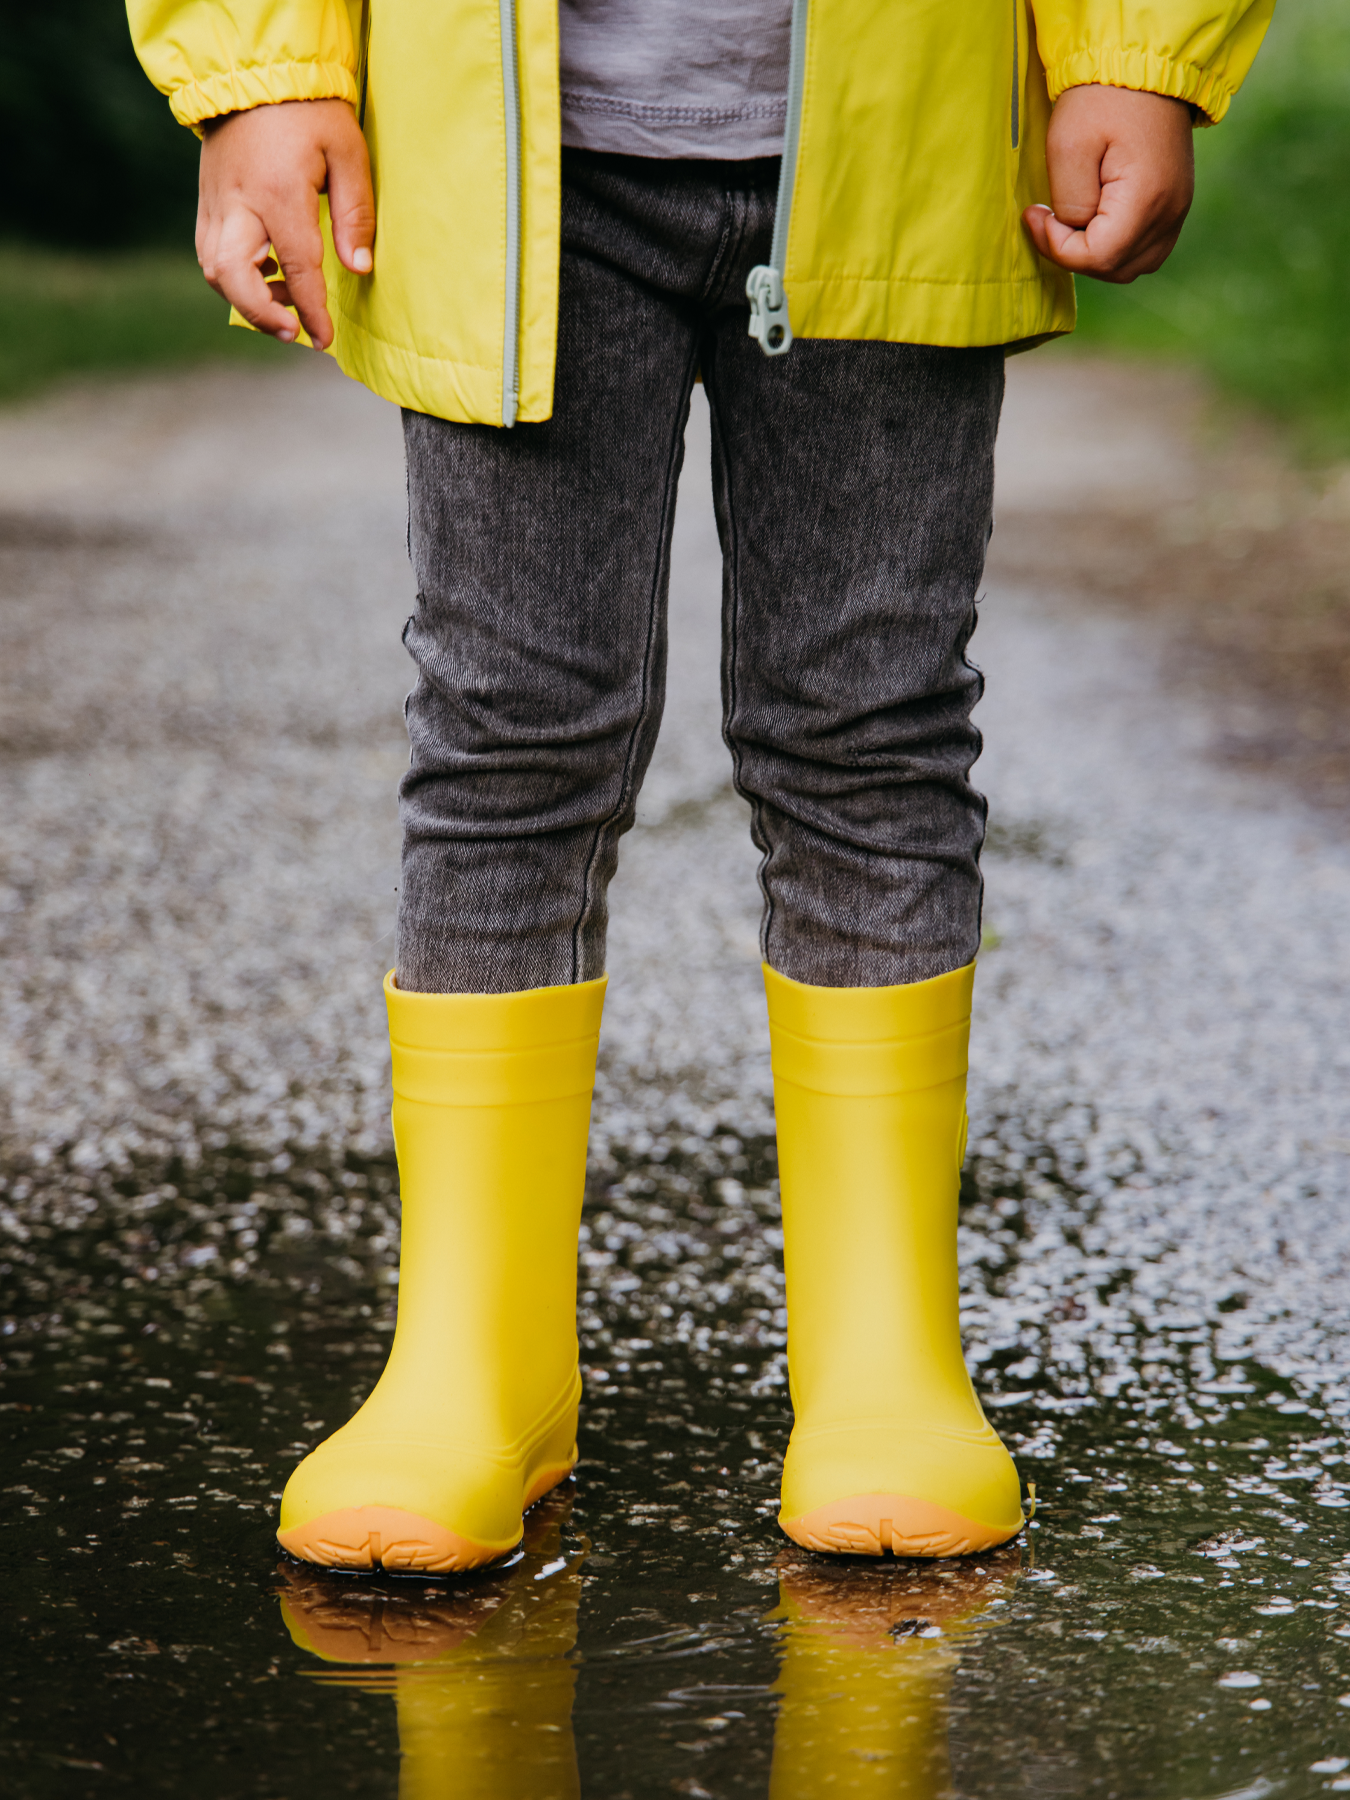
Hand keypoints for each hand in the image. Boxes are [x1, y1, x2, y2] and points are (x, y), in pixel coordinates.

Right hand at [197, 98, 374, 348]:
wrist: (253, 73)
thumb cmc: (309, 110)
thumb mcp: (348, 152)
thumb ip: (355, 214)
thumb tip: (358, 268)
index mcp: (278, 193)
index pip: (296, 268)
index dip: (311, 311)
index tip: (324, 340)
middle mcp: (238, 203)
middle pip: (233, 277)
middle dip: (260, 314)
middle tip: (292, 330)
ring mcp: (215, 203)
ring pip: (215, 270)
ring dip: (247, 298)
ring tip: (286, 302)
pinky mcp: (206, 202)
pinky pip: (212, 254)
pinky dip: (236, 277)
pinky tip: (268, 275)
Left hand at [1022, 84, 1193, 282]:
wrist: (1145, 66)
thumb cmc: (1103, 98)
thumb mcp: (1068, 146)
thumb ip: (1069, 202)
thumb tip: (1071, 231)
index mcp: (1146, 200)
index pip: (1098, 258)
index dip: (1058, 248)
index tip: (1036, 215)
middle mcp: (1169, 213)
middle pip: (1115, 268)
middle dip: (1074, 254)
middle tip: (1048, 220)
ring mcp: (1177, 210)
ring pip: (1132, 266)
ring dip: (1096, 256)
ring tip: (1070, 222)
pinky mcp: (1175, 204)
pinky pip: (1146, 248)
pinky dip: (1117, 247)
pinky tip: (1094, 221)